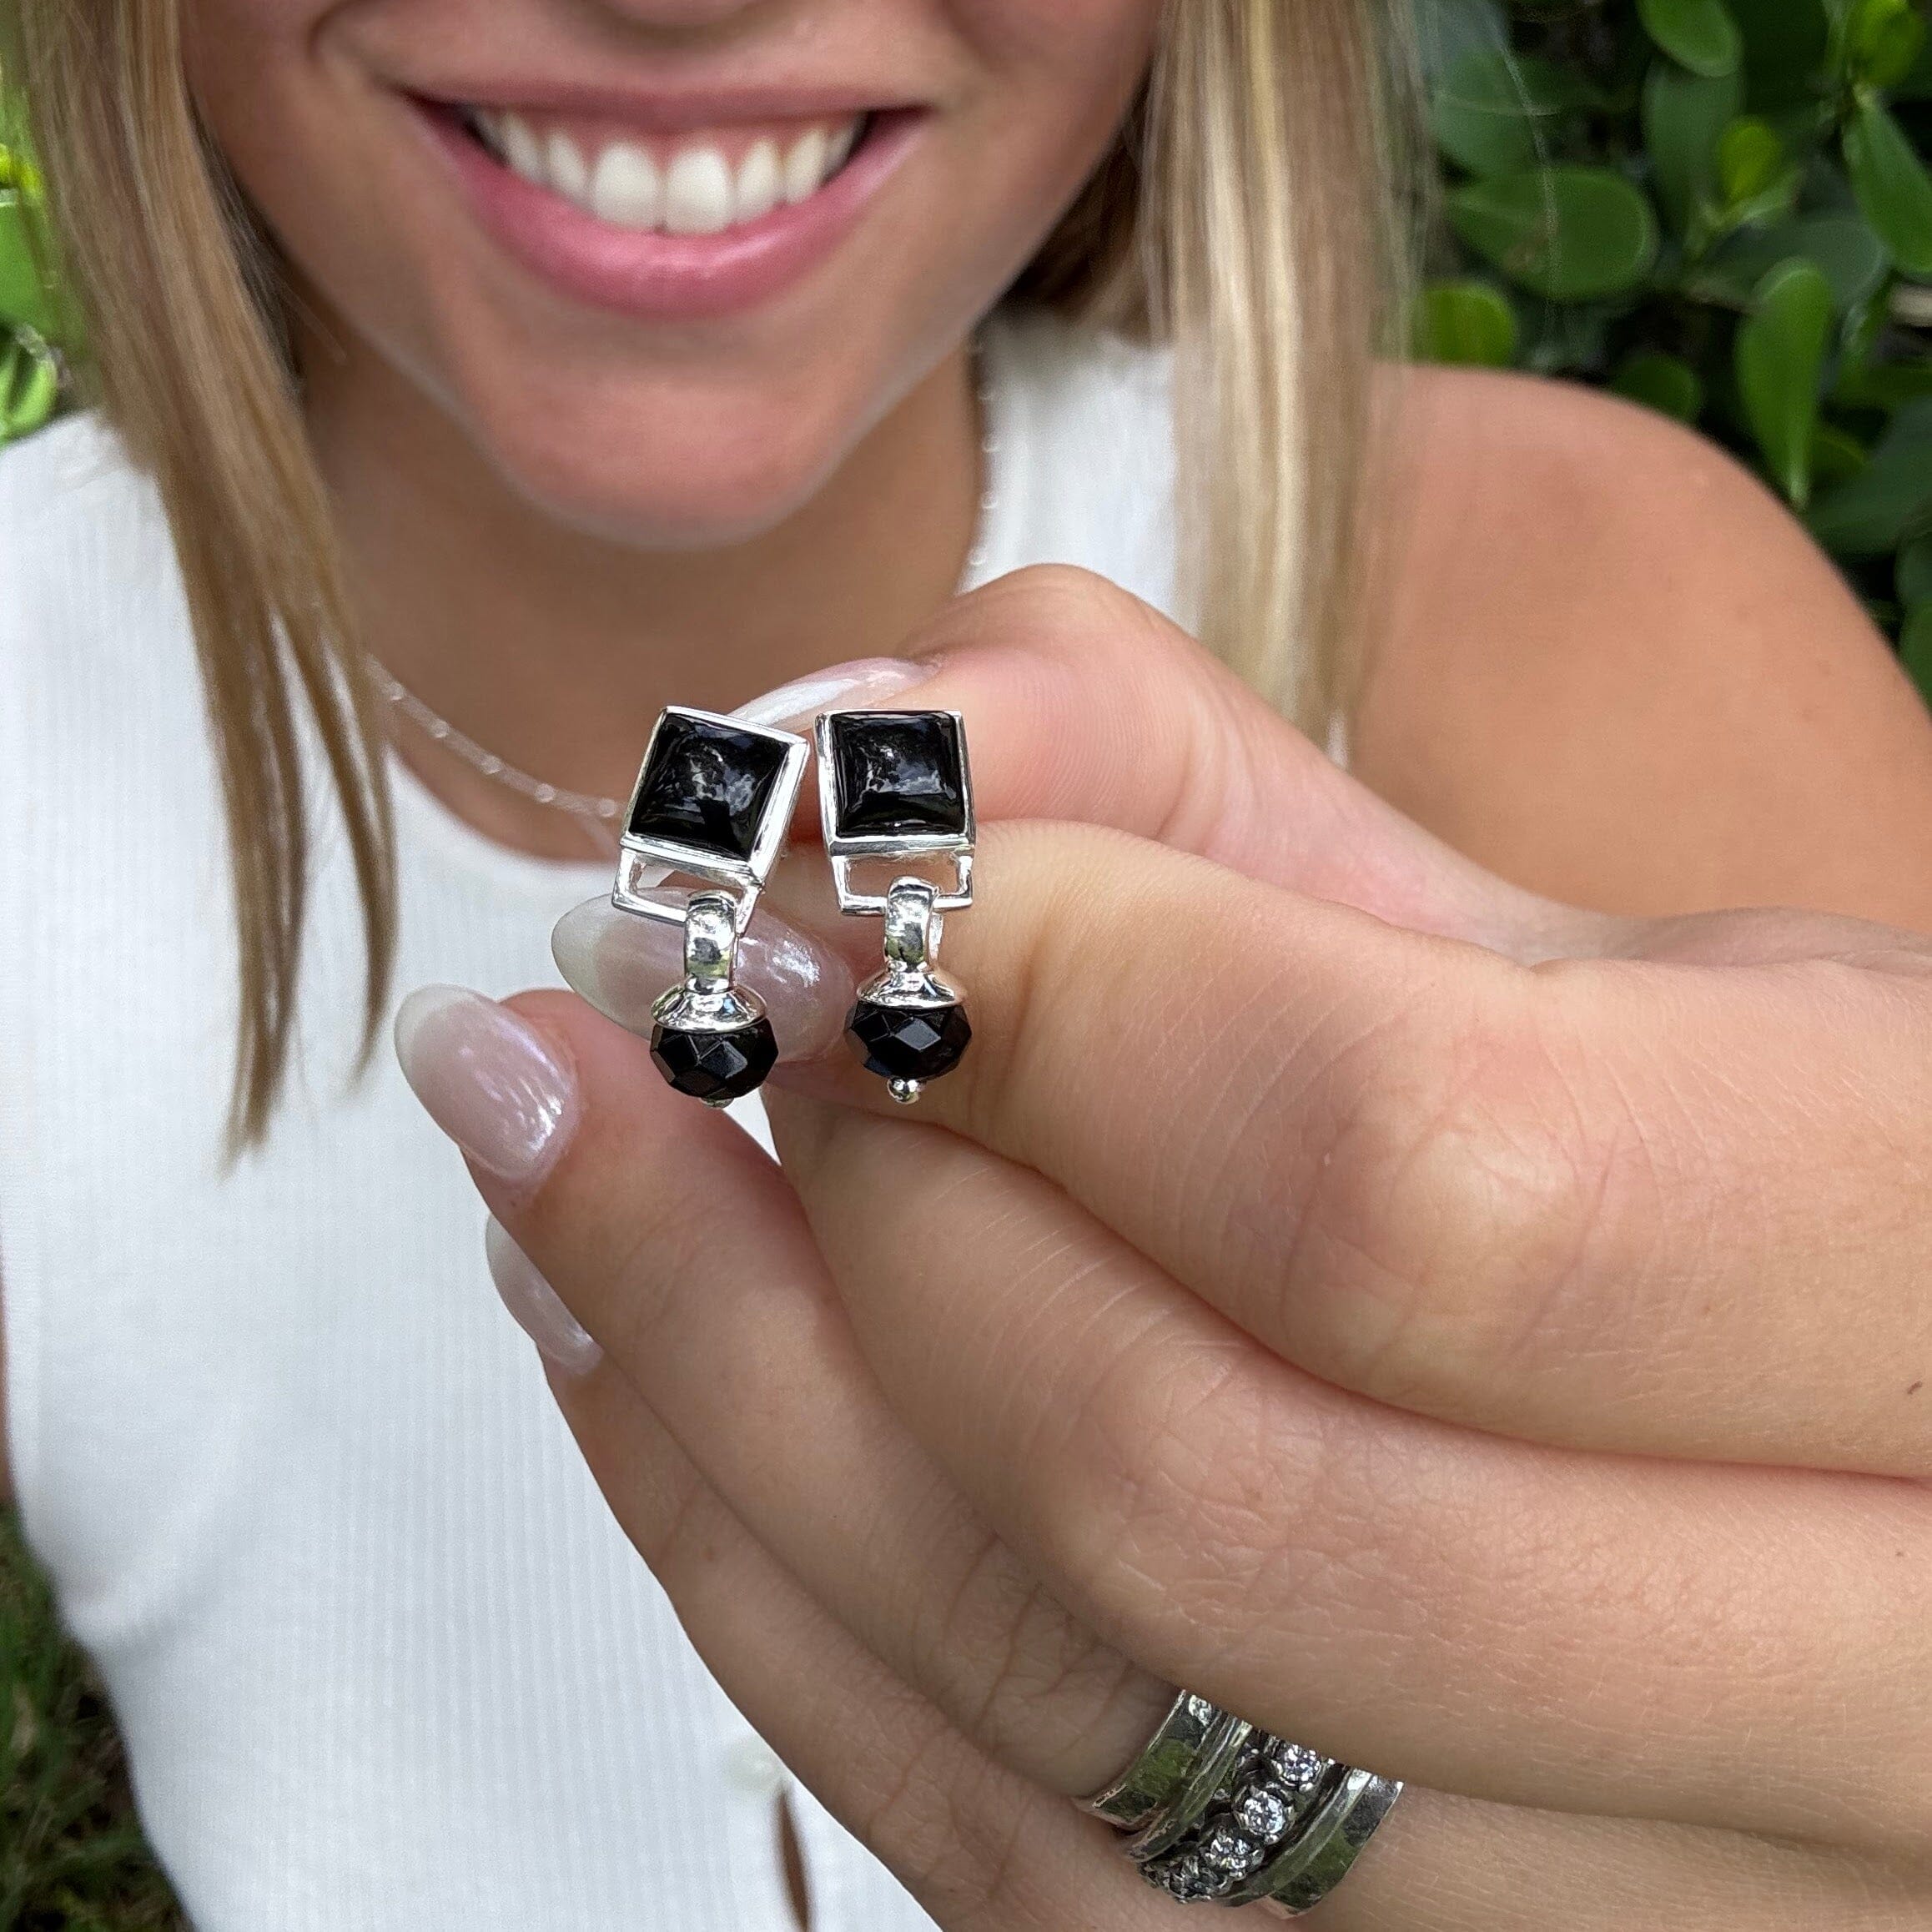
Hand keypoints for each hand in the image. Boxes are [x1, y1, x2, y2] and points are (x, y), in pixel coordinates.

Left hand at [402, 569, 1931, 1927]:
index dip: (1046, 999)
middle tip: (644, 1012)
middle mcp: (1852, 1693)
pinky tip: (652, 1377)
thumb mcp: (1577, 949)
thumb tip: (841, 735)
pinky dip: (770, 1592)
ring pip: (1055, 1707)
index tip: (810, 880)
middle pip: (1191, 1490)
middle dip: (846, 1212)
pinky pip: (1003, 1848)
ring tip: (557, 1162)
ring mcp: (1621, 1919)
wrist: (1845, 1457)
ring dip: (723, 1394)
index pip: (1405, 1176)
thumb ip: (1205, 794)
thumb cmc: (1739, 1170)